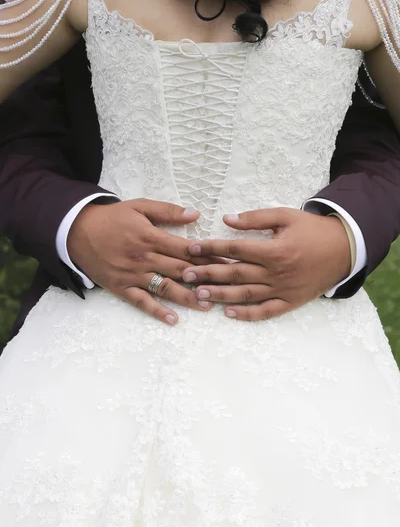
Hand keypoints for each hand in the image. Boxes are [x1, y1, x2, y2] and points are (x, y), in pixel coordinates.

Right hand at [67, 199, 218, 324]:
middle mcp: (145, 257)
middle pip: (180, 269)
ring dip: (187, 297)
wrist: (78, 231)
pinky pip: (141, 301)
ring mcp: (133, 274)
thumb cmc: (112, 218)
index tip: (227, 262)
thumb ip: (167, 211)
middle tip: (226, 287)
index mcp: (151, 237)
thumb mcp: (139, 206)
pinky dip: (157, 311)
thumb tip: (195, 214)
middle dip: (204, 278)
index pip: (186, 249)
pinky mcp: (121, 287)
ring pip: (164, 287)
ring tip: (207, 305)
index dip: (208, 256)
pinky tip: (173, 319)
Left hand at [183, 207, 351, 320]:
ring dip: (221, 295)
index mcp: (273, 250)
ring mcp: (283, 290)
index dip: (211, 248)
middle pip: (235, 274)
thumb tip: (227, 219)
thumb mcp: (286, 216)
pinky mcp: (291, 302)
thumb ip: (256, 218)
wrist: (344, 249)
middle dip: (208, 274)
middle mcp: (276, 273)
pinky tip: (229, 314)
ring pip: (246, 295)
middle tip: (186, 275)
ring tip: (199, 295)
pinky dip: (248, 315)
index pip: (234, 249)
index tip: (192, 248)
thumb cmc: (312, 229)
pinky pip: (266, 312)